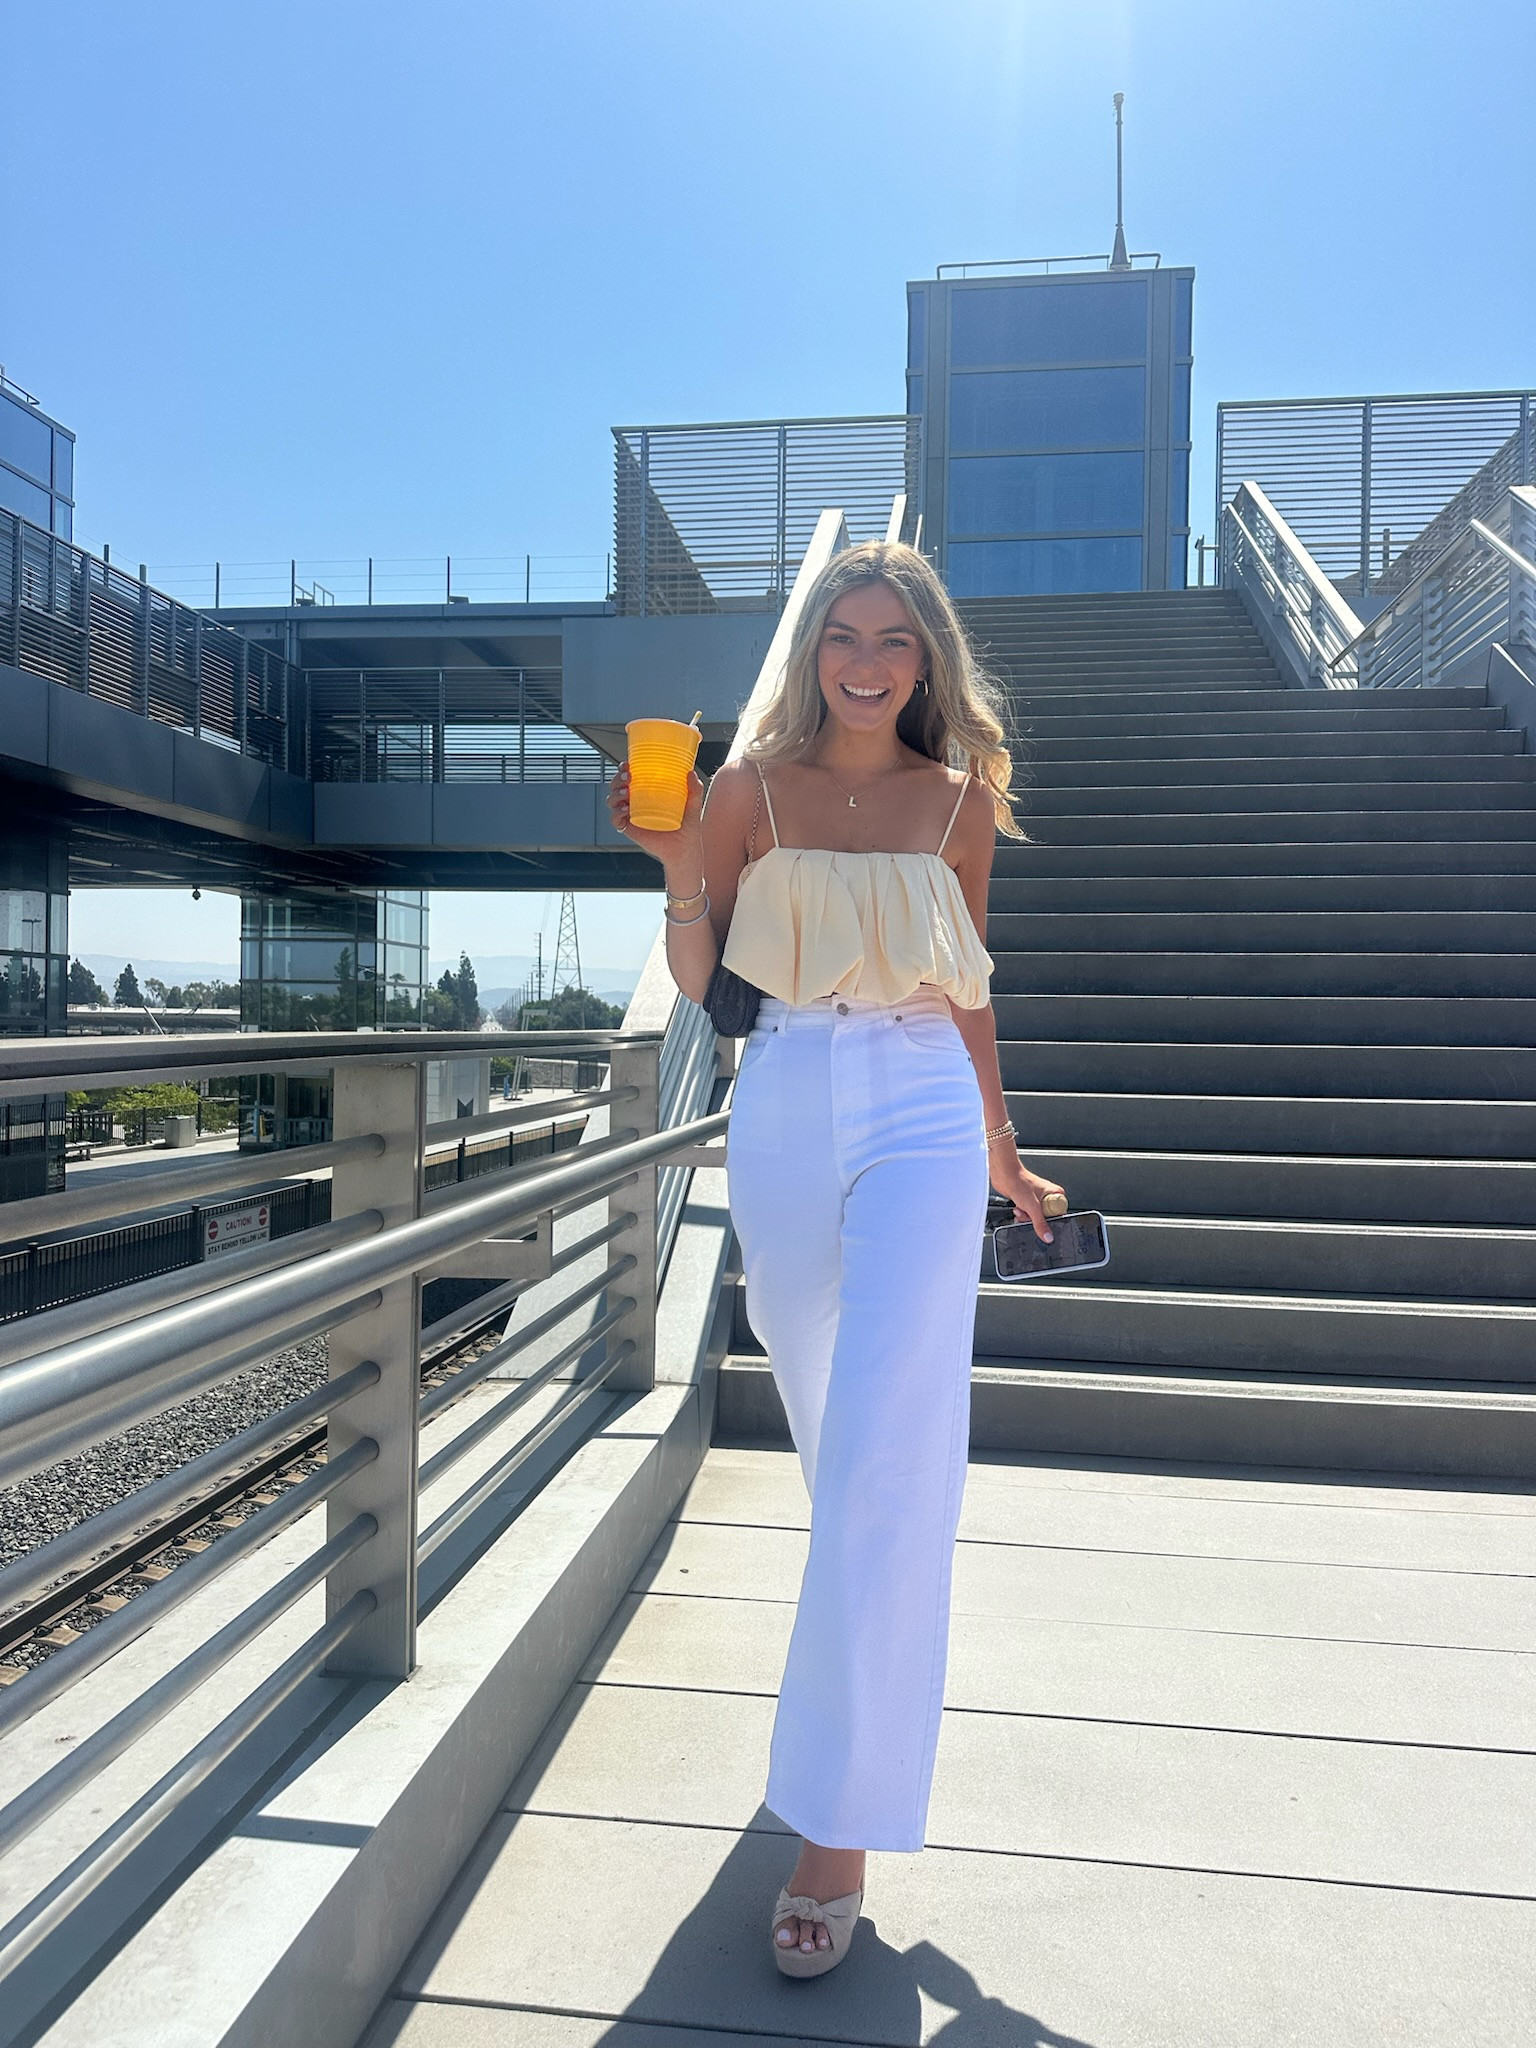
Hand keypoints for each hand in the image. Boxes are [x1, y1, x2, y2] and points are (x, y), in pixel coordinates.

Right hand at [606, 763, 705, 881]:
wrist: (684, 849)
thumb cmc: (687, 827)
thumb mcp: (692, 806)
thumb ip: (695, 790)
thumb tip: (691, 773)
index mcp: (647, 793)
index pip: (630, 777)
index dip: (624, 769)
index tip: (627, 764)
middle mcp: (635, 802)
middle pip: (617, 786)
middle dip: (617, 780)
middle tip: (628, 778)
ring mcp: (631, 816)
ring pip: (613, 801)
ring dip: (615, 794)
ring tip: (626, 793)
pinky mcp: (629, 829)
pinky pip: (616, 820)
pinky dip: (616, 814)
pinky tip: (624, 810)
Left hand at [989, 1146, 1064, 1242]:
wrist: (1004, 1175)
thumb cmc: (1019, 1181)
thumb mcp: (1033, 1207)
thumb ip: (1040, 1224)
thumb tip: (1048, 1237)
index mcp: (1056, 1194)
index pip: (1060, 1215)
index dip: (1051, 1220)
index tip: (1042, 1220)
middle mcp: (1048, 1197)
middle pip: (1047, 1218)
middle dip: (1034, 1219)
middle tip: (1029, 1214)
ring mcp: (1037, 1200)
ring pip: (1035, 1217)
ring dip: (1026, 1217)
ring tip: (1021, 1209)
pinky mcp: (1027, 1202)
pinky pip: (1027, 1215)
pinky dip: (1021, 1214)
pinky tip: (1018, 1208)